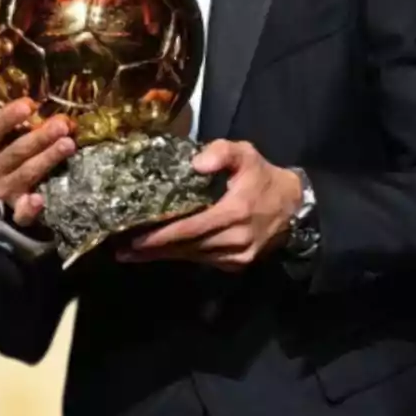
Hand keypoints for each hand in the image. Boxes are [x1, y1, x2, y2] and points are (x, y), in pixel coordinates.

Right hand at [0, 66, 74, 225]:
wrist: (11, 189)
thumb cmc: (4, 148)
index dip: (7, 118)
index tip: (28, 104)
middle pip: (13, 153)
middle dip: (38, 138)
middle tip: (62, 124)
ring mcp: (4, 191)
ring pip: (23, 176)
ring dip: (45, 161)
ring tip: (68, 145)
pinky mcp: (18, 211)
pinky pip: (21, 214)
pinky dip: (28, 209)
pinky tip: (39, 199)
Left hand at [117, 140, 301, 270]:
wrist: (295, 207)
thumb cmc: (262, 177)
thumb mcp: (246, 153)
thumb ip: (221, 151)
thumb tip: (195, 164)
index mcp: (235, 212)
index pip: (190, 228)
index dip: (161, 236)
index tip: (134, 239)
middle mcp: (235, 239)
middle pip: (186, 247)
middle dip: (153, 250)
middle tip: (121, 249)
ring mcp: (237, 256)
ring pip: (193, 257)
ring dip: (162, 256)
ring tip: (132, 253)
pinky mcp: (237, 264)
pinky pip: (203, 260)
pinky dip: (181, 256)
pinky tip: (160, 252)